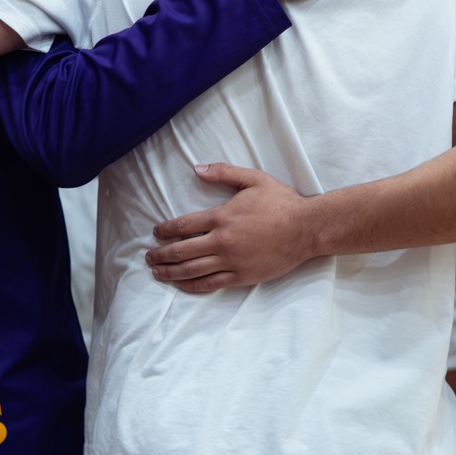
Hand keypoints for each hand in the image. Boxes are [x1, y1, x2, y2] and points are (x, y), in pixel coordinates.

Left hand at [146, 164, 321, 291]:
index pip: (183, 225)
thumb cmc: (282, 202)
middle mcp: (222, 241)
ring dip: (170, 272)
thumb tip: (197, 168)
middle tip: (149, 256)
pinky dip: (191, 285)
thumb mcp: (254, 179)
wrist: (306, 229)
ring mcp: (231, 261)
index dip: (165, 230)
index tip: (155, 233)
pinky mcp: (241, 276)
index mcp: (222, 216)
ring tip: (157, 272)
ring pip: (192, 270)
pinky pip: (210, 284)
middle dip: (161, 254)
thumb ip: (224, 172)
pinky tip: (181, 285)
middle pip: (181, 251)